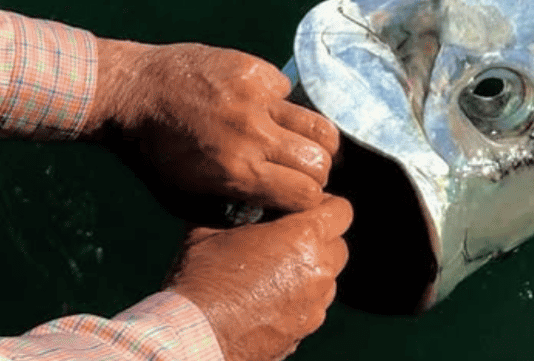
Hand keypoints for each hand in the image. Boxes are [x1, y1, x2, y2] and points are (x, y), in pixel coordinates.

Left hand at [87, 38, 339, 213]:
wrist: (134, 93)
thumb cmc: (155, 154)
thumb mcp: (184, 199)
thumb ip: (230, 210)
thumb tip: (270, 212)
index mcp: (237, 173)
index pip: (306, 193)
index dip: (308, 200)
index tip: (299, 197)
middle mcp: (254, 134)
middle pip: (322, 160)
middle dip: (318, 172)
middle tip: (305, 172)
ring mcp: (258, 97)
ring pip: (320, 124)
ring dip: (316, 140)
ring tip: (302, 144)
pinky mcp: (257, 69)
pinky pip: (288, 92)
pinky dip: (280, 105)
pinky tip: (259, 109)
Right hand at [166, 194, 352, 360]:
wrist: (191, 337)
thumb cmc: (201, 281)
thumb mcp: (213, 229)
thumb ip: (239, 208)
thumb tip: (238, 196)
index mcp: (304, 236)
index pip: (342, 210)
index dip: (324, 206)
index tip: (301, 210)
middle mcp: (318, 270)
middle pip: (338, 245)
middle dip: (320, 239)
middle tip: (288, 241)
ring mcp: (313, 305)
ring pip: (329, 278)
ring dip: (312, 271)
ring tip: (277, 273)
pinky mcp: (303, 332)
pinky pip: (314, 307)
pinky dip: (301, 300)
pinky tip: (271, 300)